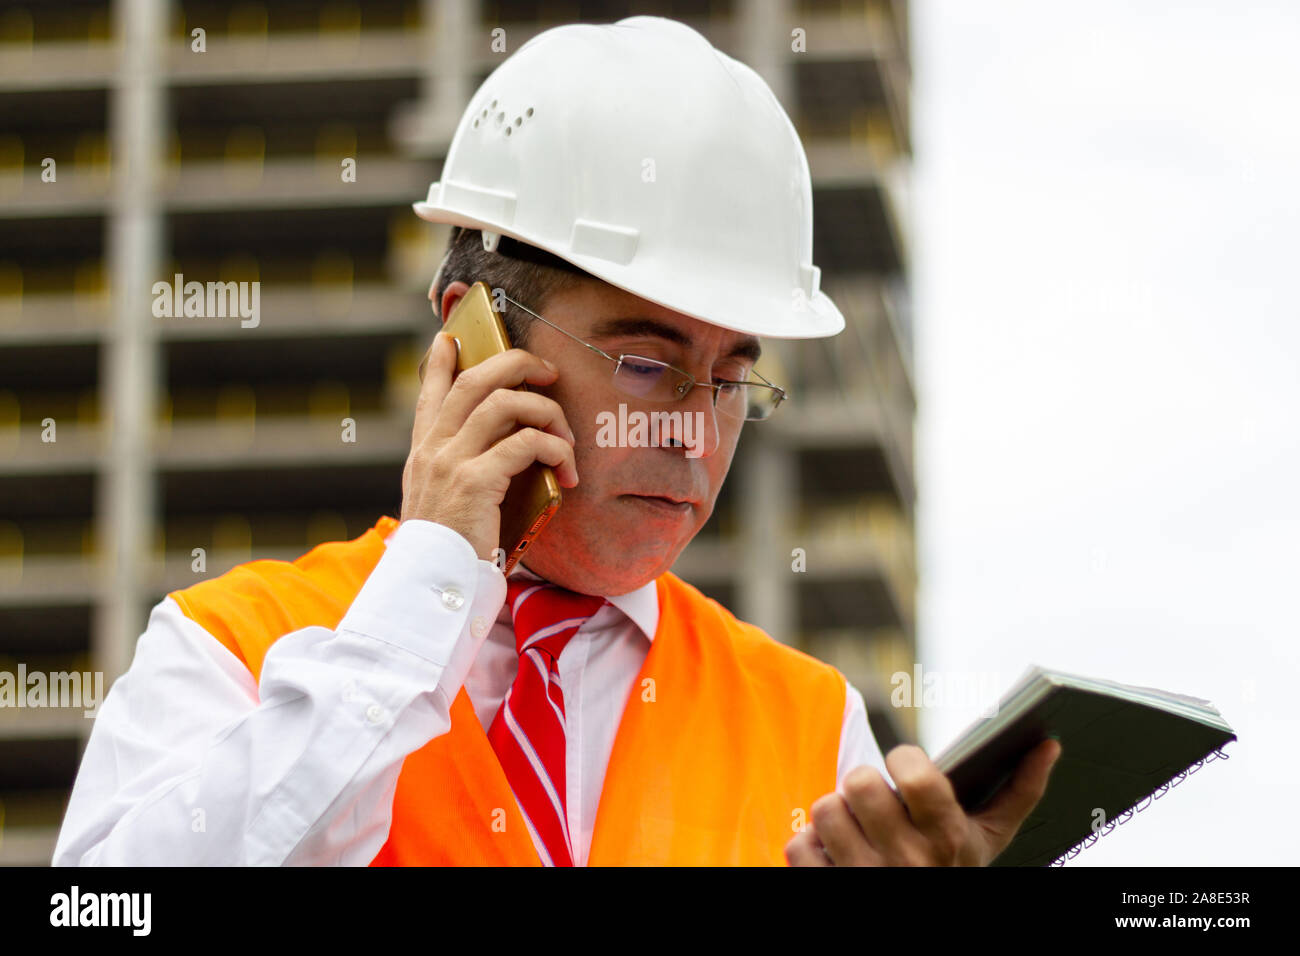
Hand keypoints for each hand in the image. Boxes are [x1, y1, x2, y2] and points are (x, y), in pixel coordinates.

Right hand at [401, 331, 578, 559]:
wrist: (429, 592)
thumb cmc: (449, 556)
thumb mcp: (445, 508)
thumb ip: (462, 477)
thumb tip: (505, 455)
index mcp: (423, 454)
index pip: (429, 393)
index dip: (440, 361)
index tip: (451, 339)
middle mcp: (432, 450)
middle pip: (473, 380)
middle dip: (517, 363)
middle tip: (548, 371)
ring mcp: (450, 463)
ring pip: (504, 403)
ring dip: (547, 411)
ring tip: (567, 438)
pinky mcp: (474, 482)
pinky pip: (525, 444)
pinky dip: (556, 449)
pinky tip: (569, 472)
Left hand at [785, 738, 1061, 865]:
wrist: (923, 933)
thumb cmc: (953, 871)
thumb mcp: (989, 838)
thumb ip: (1019, 790)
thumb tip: (1048, 743)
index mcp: (947, 838)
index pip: (914, 775)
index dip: (904, 760)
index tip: (907, 769)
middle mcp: (905, 862)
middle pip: (859, 783)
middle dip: (864, 786)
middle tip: (876, 801)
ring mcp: (863, 878)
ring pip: (825, 809)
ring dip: (836, 815)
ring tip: (857, 829)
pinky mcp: (827, 889)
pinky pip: (798, 846)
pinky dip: (810, 847)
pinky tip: (835, 854)